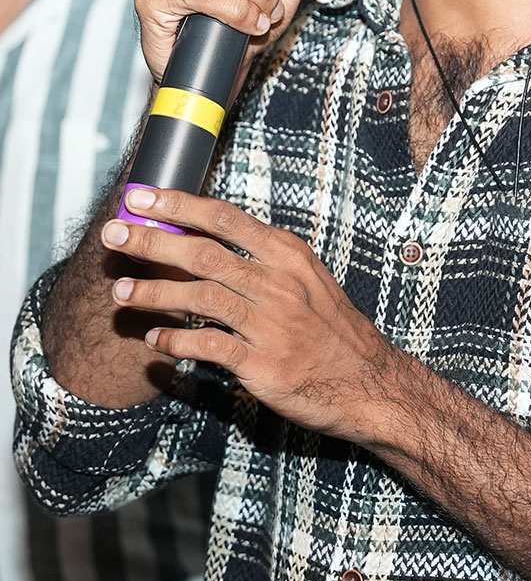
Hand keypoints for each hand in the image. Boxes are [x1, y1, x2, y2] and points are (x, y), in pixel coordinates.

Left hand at [101, 186, 385, 436]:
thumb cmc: (329, 328)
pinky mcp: (263, 365)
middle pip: (202, 253)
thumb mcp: (305, 278)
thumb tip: (203, 236)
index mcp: (288, 255)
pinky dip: (176, 341)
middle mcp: (279, 284)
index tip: (140, 198)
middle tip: (113, 236)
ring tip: (120, 293)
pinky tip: (155, 339)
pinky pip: (208, 347)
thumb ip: (260, 258)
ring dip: (153, 293)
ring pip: (199, 297)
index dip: (178, 205)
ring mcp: (271, 324)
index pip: (224, 218)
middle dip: (151, 242)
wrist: (367, 382)